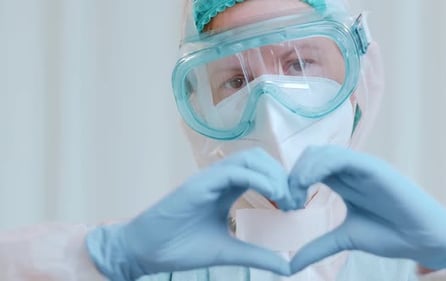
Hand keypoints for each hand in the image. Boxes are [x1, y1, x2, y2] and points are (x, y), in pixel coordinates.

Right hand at [86, 148, 295, 280]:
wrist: (145, 252)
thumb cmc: (180, 248)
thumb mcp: (228, 251)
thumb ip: (256, 254)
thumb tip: (287, 265)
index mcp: (226, 190)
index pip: (260, 172)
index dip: (282, 183)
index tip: (295, 206)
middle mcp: (218, 179)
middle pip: (259, 159)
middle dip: (282, 175)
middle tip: (294, 201)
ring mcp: (207, 179)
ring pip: (249, 159)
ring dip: (273, 174)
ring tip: (285, 199)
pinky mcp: (197, 184)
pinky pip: (233, 171)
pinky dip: (257, 178)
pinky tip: (273, 195)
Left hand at [289, 146, 445, 272]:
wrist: (423, 240)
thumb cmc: (389, 235)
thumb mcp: (344, 239)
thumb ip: (318, 247)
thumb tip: (291, 266)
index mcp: (343, 181)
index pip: (308, 168)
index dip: (291, 182)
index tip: (287, 206)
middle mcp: (350, 170)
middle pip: (310, 157)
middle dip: (293, 176)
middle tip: (289, 203)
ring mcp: (361, 167)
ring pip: (322, 154)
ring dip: (301, 171)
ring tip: (296, 198)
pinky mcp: (373, 168)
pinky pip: (341, 158)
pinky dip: (318, 167)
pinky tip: (307, 184)